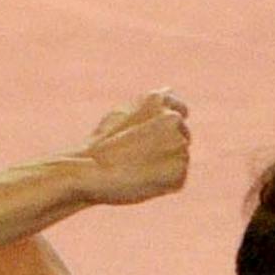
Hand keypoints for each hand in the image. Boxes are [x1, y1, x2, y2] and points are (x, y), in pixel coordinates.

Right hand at [72, 91, 189, 205]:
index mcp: (158, 100)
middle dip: (166, 146)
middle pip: (182, 136)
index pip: (180, 112)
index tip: (152, 138)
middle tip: (137, 155)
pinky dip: (164, 183)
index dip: (166, 128)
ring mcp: (180, 146)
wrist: (92, 172)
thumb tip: (169, 91)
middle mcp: (174, 119)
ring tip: (137, 168)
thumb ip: (148, 104)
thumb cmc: (101, 144)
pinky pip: (177, 179)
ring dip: (164, 165)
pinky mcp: (180, 172)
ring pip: (179, 158)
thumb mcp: (120, 114)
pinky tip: (142, 180)